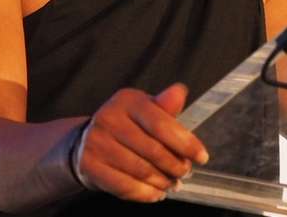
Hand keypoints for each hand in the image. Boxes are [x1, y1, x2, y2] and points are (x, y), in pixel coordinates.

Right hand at [72, 83, 209, 202]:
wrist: (85, 141)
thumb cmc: (125, 124)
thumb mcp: (145, 109)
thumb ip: (165, 106)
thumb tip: (179, 92)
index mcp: (128, 100)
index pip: (161, 124)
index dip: (185, 143)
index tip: (201, 156)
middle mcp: (109, 118)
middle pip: (153, 150)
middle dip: (176, 165)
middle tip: (186, 172)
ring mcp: (97, 143)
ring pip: (141, 171)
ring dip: (163, 181)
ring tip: (173, 183)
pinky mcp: (90, 166)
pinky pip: (125, 186)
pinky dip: (146, 193)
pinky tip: (156, 192)